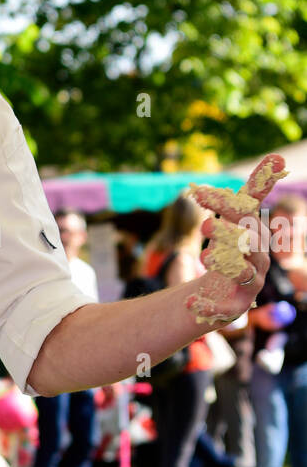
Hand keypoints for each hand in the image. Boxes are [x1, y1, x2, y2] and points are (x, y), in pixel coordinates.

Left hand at [185, 154, 285, 325]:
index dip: (225, 206)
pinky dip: (206, 305)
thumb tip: (277, 157)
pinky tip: (188, 301)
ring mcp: (247, 284)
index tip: (199, 194)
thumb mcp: (237, 220)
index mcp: (255, 236)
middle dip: (228, 235)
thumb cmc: (234, 249)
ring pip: (242, 273)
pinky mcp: (233, 307)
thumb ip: (252, 190)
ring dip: (224, 265)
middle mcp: (256, 259)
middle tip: (205, 227)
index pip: (244, 217)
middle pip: (248, 245)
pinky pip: (221, 308)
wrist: (225, 290)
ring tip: (206, 257)